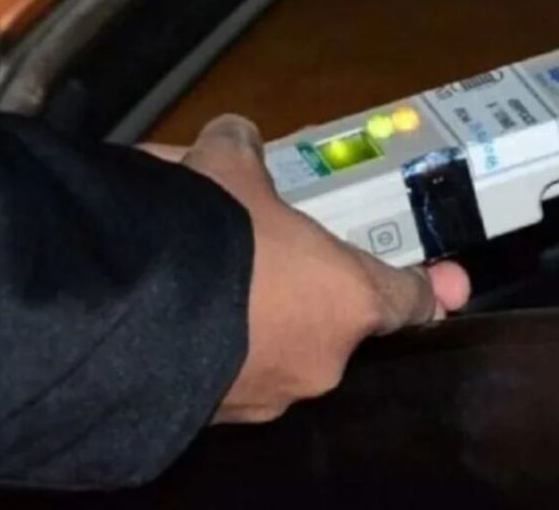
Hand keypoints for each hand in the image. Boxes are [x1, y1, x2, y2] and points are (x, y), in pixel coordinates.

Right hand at [140, 117, 470, 422]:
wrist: (114, 312)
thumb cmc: (204, 233)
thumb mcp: (224, 168)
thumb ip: (242, 149)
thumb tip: (235, 137)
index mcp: (348, 300)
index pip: (406, 299)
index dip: (423, 289)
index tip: (443, 289)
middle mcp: (320, 362)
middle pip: (327, 320)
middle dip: (299, 289)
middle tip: (257, 255)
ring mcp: (267, 398)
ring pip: (273, 349)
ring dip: (252, 321)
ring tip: (201, 281)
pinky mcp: (212, 421)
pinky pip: (227, 374)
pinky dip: (213, 350)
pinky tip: (174, 316)